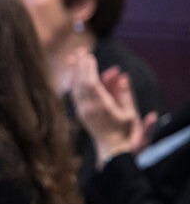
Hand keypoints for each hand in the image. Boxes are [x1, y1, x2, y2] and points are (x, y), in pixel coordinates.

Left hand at [69, 50, 157, 166]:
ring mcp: (82, 111)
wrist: (114, 152)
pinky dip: (74, 83)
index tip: (89, 56)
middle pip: (80, 83)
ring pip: (75, 88)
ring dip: (74, 73)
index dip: (89, 69)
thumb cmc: (126, 134)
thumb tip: (122, 76)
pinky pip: (75, 95)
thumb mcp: (130, 114)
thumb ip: (125, 95)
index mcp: (101, 107)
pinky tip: (73, 74)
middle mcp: (88, 108)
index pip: (91, 84)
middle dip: (80, 66)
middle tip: (79, 51)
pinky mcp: (81, 114)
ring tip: (72, 58)